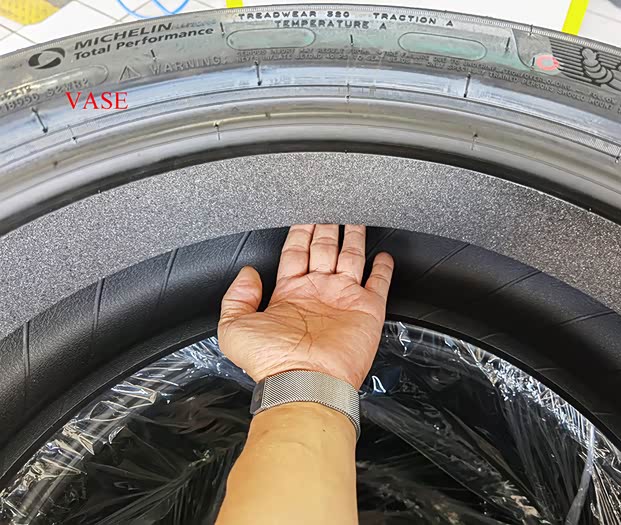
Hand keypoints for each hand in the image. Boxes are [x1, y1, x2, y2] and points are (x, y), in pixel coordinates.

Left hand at [217, 225, 393, 389]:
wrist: (306, 382)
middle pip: (323, 249)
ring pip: (350, 258)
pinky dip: (382, 268)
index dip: (299, 233)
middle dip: (325, 228)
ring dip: (352, 238)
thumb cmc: (272, 362)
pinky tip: (382, 255)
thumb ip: (237, 296)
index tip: (304, 215)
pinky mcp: (367, 308)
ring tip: (354, 218)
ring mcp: (343, 299)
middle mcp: (317, 293)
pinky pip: (378, 282)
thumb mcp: (233, 328)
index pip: (295, 253)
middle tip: (329, 207)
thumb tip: (247, 273)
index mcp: (289, 294)